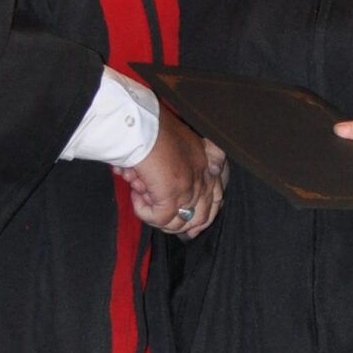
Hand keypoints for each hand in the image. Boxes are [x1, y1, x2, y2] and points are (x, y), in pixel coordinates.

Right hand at [124, 108, 223, 235]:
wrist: (140, 123)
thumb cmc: (149, 128)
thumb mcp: (169, 144)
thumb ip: (175, 164)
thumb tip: (161, 183)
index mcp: (205, 162)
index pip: (217, 197)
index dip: (205, 217)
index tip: (191, 229)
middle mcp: (202, 176)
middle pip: (202, 216)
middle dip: (180, 225)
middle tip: (160, 221)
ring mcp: (189, 187)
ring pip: (178, 222)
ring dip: (157, 216)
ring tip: (141, 198)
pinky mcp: (172, 195)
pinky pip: (159, 218)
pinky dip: (144, 212)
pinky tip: (135, 196)